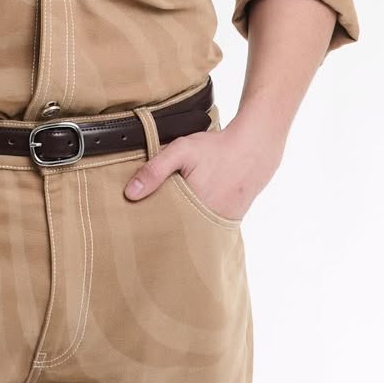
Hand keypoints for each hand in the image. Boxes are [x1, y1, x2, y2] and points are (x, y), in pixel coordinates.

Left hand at [123, 113, 284, 221]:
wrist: (253, 149)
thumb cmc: (216, 149)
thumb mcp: (181, 151)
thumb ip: (154, 170)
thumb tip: (130, 193)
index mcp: (191, 211)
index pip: (161, 227)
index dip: (148, 224)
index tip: (135, 220)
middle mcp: (205, 224)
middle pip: (175, 232)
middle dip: (162, 227)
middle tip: (147, 221)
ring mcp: (218, 226)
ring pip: (190, 231)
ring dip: (179, 225)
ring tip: (168, 215)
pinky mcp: (227, 222)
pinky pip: (204, 227)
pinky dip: (195, 221)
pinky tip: (189, 210)